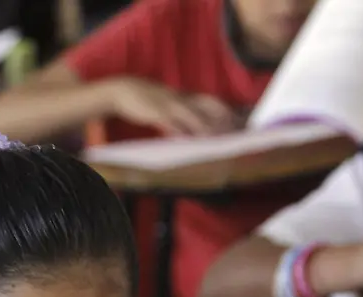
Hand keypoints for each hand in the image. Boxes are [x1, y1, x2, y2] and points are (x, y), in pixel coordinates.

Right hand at [109, 78, 241, 136]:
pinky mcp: (155, 112)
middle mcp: (181, 99)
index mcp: (185, 96)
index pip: (213, 102)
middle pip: (209, 106)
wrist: (123, 90)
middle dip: (223, 119)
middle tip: (235, 133)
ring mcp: (169, 105)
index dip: (227, 112)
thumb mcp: (168, 103)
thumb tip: (193, 129)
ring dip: (205, 127)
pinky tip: (186, 139)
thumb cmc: (147, 99)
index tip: (240, 124)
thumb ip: (182, 114)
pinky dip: (179, 131)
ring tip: (216, 140)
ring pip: (192, 116)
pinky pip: (170, 122)